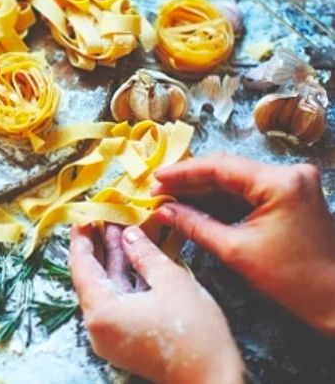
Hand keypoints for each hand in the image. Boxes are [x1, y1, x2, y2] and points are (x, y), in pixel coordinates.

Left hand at [70, 223, 242, 383]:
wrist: (214, 381)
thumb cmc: (195, 333)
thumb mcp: (171, 282)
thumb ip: (144, 254)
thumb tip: (128, 234)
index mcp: (102, 312)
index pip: (81, 267)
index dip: (82, 239)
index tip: (83, 216)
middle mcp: (98, 327)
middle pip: (91, 278)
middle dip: (99, 246)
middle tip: (103, 216)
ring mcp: (110, 336)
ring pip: (106, 289)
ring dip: (113, 261)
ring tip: (119, 229)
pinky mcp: (124, 340)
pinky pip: (116, 302)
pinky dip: (123, 279)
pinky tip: (133, 257)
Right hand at [153, 154, 334, 334]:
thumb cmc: (291, 279)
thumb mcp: (235, 251)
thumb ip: (195, 225)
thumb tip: (163, 210)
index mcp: (279, 182)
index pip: (220, 167)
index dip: (183, 172)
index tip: (155, 179)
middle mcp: (288, 173)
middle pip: (227, 169)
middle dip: (190, 181)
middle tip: (158, 192)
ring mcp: (291, 182)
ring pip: (235, 179)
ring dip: (203, 190)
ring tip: (170, 200)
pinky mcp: (289, 194)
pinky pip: (247, 191)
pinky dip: (221, 200)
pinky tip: (195, 206)